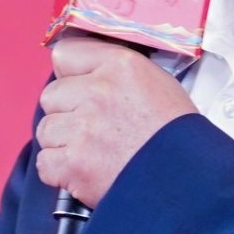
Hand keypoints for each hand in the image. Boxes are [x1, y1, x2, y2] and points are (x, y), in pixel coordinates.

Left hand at [35, 36, 195, 207]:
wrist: (188, 180)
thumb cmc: (177, 136)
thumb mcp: (156, 82)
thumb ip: (115, 72)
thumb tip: (81, 74)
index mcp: (120, 66)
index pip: (65, 54)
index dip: (71, 75)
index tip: (77, 88)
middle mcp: (97, 92)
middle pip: (50, 95)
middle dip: (66, 112)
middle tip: (93, 128)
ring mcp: (83, 128)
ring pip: (45, 130)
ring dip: (63, 144)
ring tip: (94, 153)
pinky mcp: (73, 164)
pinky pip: (45, 163)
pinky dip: (61, 172)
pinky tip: (86, 171)